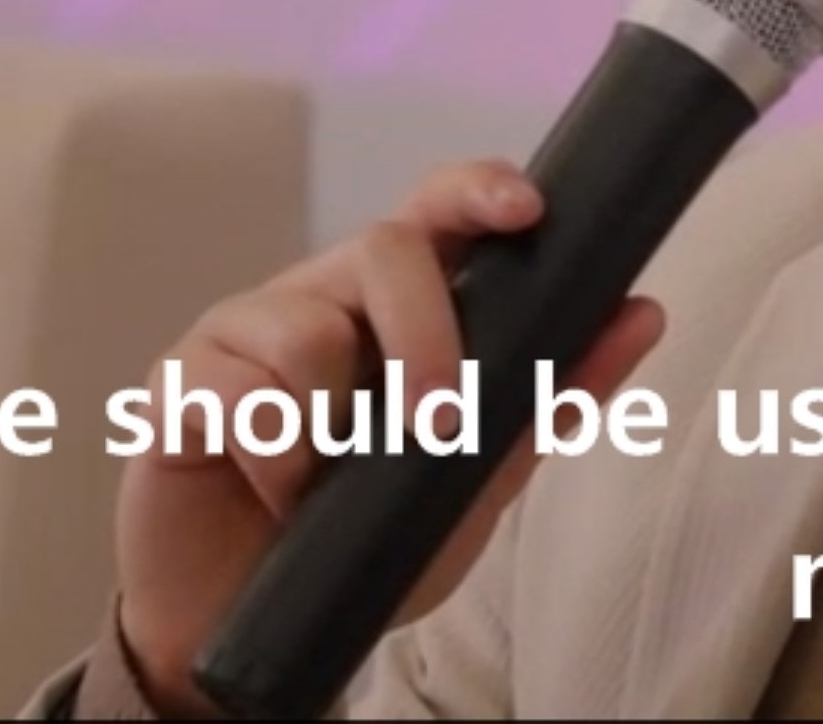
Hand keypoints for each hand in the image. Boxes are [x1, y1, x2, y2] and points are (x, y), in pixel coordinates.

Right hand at [109, 157, 667, 717]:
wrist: (253, 631)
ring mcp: (242, 334)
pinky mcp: (178, 384)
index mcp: (392, 305)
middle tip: (439, 423)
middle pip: (383, 247)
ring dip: (337, 422)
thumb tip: (644, 313)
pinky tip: (278, 494)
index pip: (436, 212)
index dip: (478, 190)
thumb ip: (546, 400)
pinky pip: (241, 392)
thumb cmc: (362, 541)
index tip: (528, 208)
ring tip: (329, 485)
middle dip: (428, 335)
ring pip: (308, 325)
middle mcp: (319, 298)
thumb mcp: (473, 481)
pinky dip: (277, 457)